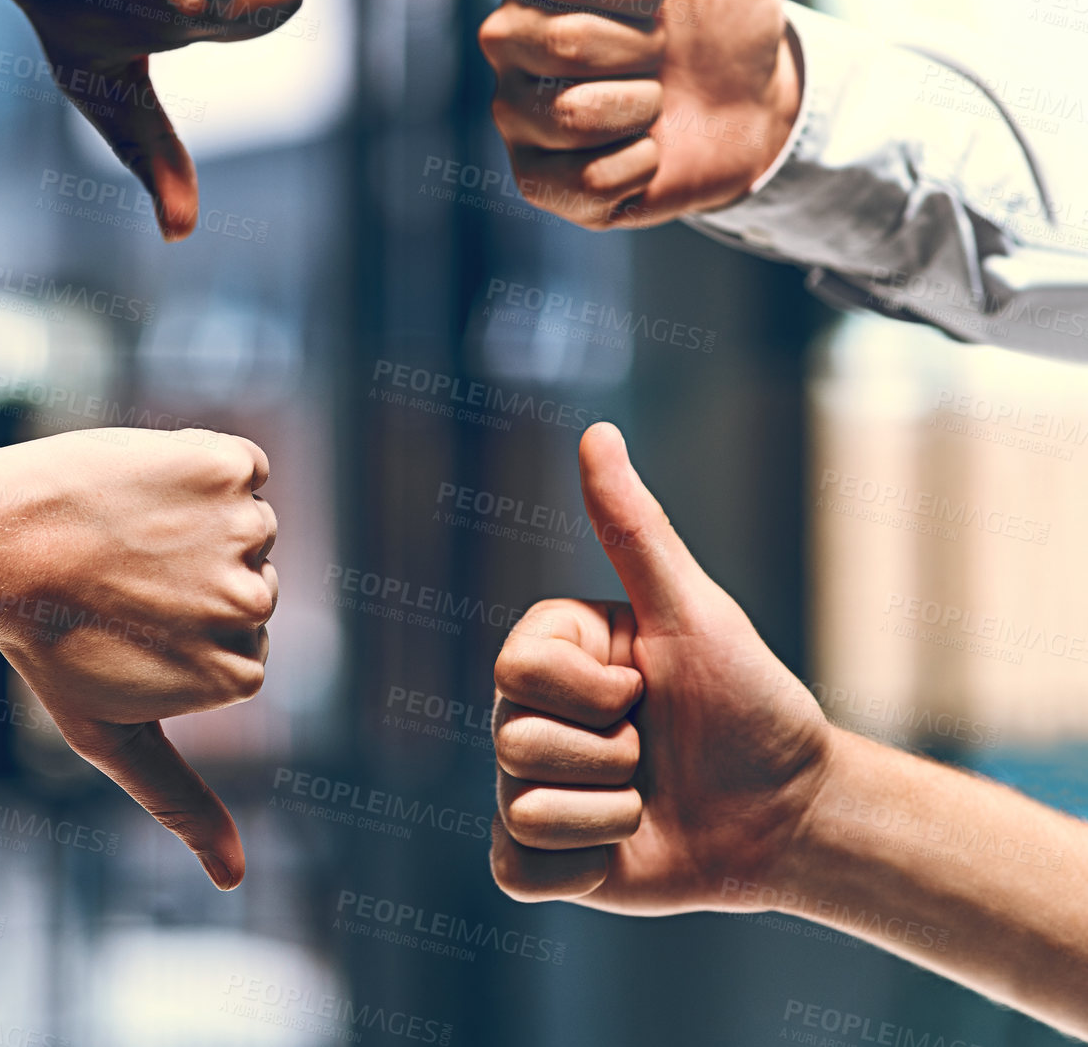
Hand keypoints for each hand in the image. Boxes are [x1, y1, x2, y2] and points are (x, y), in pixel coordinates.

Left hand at [0, 426, 277, 888]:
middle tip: (119, 578)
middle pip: (248, 580)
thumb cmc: (47, 644)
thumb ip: (178, 800)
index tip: (126, 626)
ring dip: (193, 519)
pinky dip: (204, 466)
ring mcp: (246, 532)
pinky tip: (148, 486)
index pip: (239, 640)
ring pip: (243, 522)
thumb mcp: (113, 735)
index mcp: (240, 673)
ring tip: (126, 533)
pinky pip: (242, 467)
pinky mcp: (228, 467)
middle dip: (191, 573)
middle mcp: (256, 604)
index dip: (180, 627)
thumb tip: (234, 879)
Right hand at [478, 0, 800, 228]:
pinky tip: (648, 152)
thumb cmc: (723, 2)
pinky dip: (638, 167)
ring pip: (565, 116)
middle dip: (640, 49)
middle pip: (552, 44)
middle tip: (663, 52)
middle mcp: (510, 45)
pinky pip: (581, 182)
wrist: (758, 102)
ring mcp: (520, 119)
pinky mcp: (541, 184)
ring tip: (656, 102)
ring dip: (644, 110)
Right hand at [490, 422, 830, 910]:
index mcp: (555, 651)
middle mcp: (533, 713)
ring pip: (521, 806)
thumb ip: (633, 528)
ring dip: (610, 812)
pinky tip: (626, 848)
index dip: (592, 691)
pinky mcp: (544, 859)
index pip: (515, 669)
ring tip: (648, 797)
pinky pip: (517, 870)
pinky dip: (582, 868)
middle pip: (513, 738)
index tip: (646, 687)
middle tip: (654, 747)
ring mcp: (534, 786)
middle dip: (610, 754)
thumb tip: (597, 432)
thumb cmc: (748, 699)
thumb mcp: (693, 610)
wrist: (791, 812)